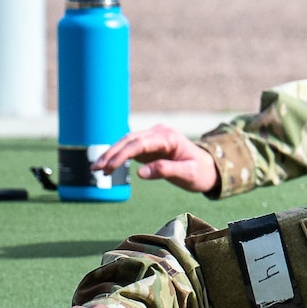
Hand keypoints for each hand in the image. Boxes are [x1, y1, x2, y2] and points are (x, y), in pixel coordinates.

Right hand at [95, 124, 218, 193]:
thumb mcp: (187, 174)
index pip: (140, 143)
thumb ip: (165, 171)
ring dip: (111, 155)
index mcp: (168, 137)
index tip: (110, 166)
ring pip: (127, 143)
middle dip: (111, 154)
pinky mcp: (149, 145)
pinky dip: (118, 157)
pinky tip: (106, 166)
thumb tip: (140, 173)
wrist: (209, 169)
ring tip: (97, 169)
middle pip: (130, 140)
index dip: (122, 154)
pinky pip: (130, 148)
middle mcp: (159, 133)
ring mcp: (153, 138)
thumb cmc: (201, 172)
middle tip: (96, 168)